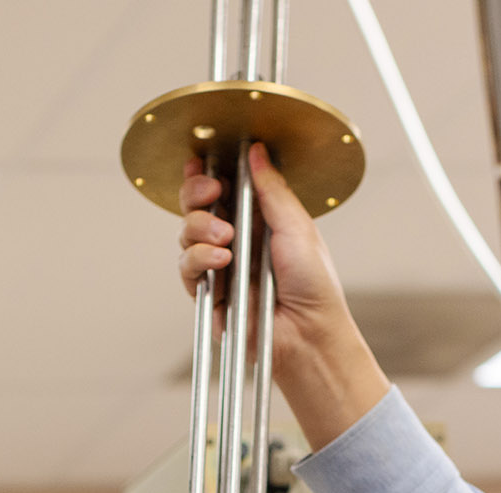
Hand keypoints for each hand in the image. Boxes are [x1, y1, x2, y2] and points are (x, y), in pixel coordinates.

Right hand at [177, 144, 391, 452]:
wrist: (309, 332)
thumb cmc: (314, 285)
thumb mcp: (297, 226)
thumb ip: (272, 189)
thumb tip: (256, 152)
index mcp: (259, 218)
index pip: (223, 187)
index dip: (207, 174)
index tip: (203, 164)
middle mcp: (235, 239)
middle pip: (197, 205)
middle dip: (197, 193)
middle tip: (212, 192)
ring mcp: (220, 265)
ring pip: (186, 233)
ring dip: (200, 227)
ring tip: (226, 237)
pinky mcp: (209, 292)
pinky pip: (187, 267)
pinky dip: (198, 257)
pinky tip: (220, 259)